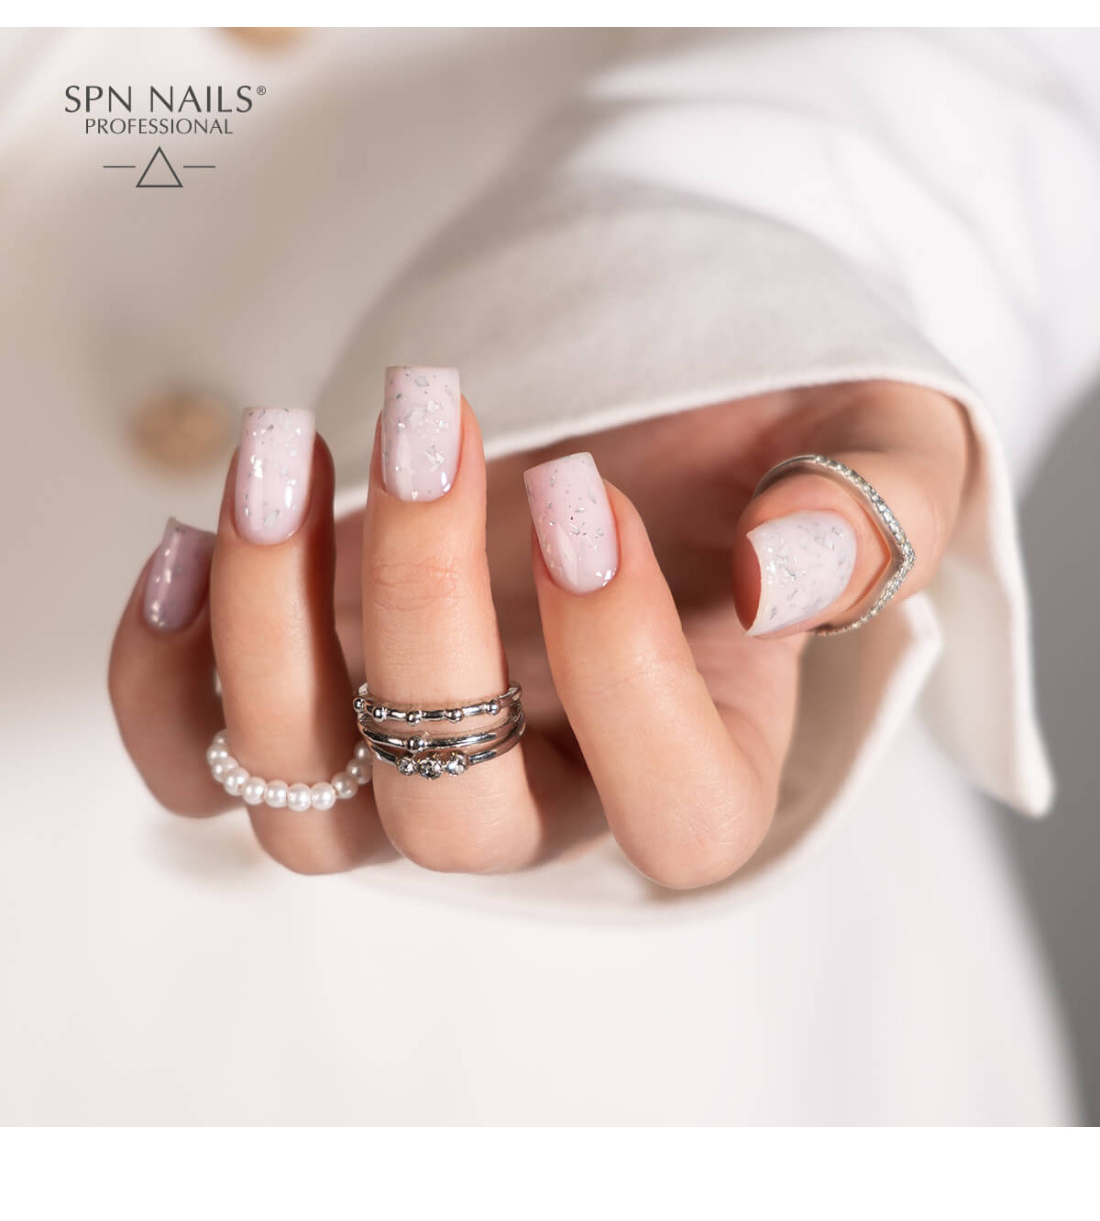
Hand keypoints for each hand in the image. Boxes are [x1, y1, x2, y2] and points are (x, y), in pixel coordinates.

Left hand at [109, 373, 968, 886]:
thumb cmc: (777, 433)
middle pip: (455, 821)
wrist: (653, 399)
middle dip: (424, 618)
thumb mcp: (881, 442)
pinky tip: (188, 538)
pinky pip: (199, 767)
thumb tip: (782, 577)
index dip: (618, 668)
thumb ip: (870, 513)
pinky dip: (161, 682)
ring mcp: (414, 768)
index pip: (674, 810)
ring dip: (267, 634)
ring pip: (305, 816)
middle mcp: (551, 797)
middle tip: (435, 418)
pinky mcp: (315, 713)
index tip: (580, 491)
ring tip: (285, 446)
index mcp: (708, 761)